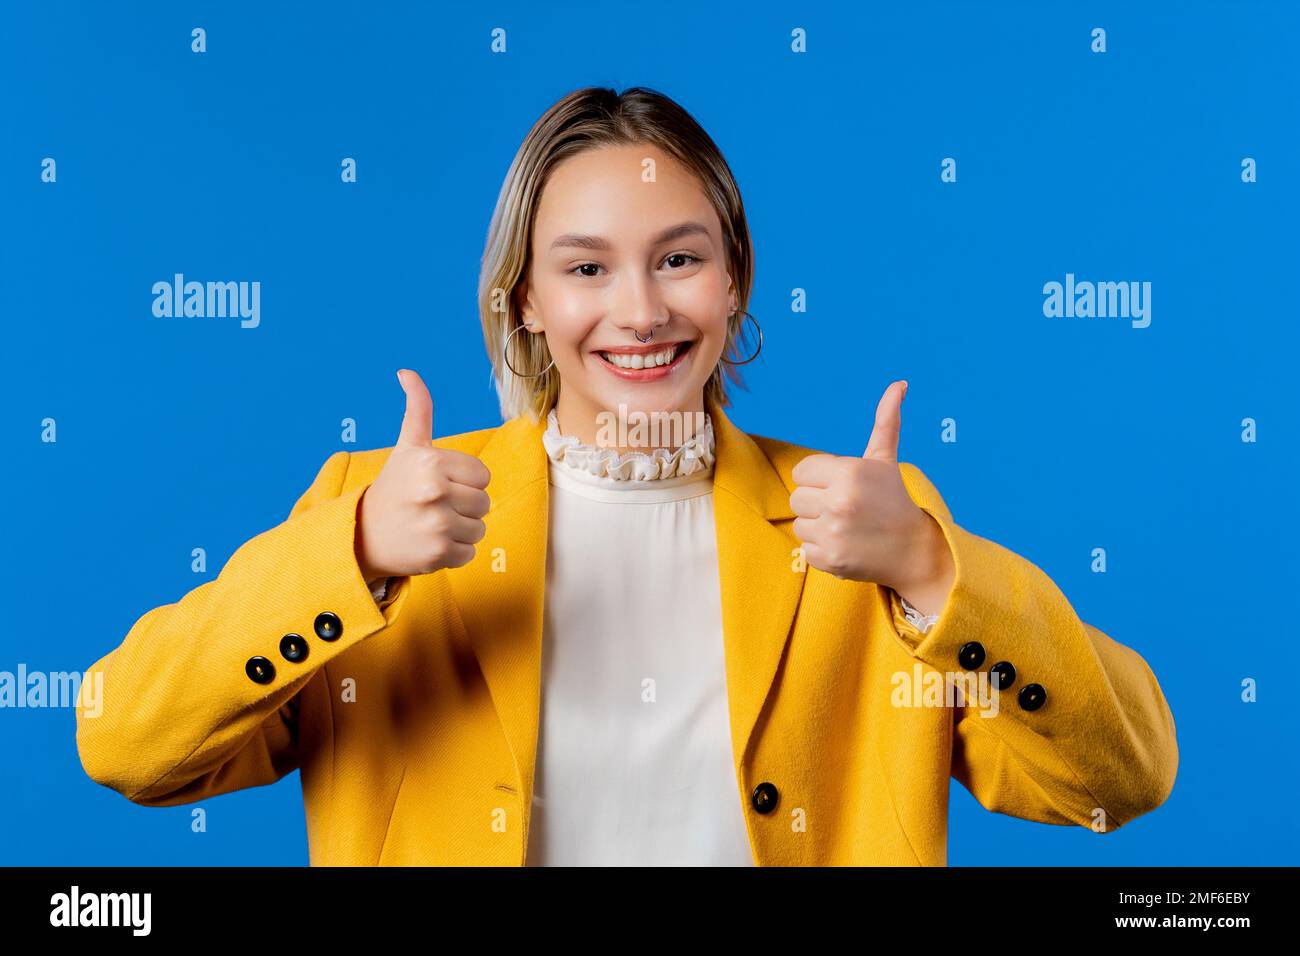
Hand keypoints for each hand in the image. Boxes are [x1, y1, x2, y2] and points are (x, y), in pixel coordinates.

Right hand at [354, 369, 491, 578]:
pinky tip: (431, 543)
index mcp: (432, 463)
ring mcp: (436, 526)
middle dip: (464, 506)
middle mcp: (435, 493)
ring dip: (461, 530)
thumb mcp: (407, 447)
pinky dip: (454, 552)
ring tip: (432, 524)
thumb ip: (417, 409)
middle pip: (484, 502)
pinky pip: (470, 552)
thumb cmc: (394, 486)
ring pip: (480, 528)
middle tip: (434, 506)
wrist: (363, 534)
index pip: (482, 476)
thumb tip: (407, 371)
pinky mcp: (438, 555)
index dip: (464, 481)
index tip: (439, 484)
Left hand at [789, 381, 949, 598]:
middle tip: (844, 509)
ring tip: (846, 527)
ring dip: (817, 527)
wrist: (913, 550)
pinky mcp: (829, 559)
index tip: (841, 487)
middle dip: (816, 502)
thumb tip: (899, 383)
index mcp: (849, 472)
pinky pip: (804, 549)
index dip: (818, 479)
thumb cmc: (893, 500)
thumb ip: (885, 422)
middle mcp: (840, 501)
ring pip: (798, 523)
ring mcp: (833, 533)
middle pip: (796, 497)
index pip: (801, 471)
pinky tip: (845, 545)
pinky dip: (821, 550)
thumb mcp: (885, 460)